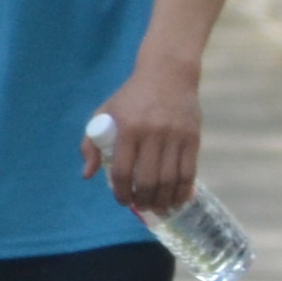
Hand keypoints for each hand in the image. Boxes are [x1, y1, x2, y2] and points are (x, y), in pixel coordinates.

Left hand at [86, 57, 205, 212]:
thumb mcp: (105, 112)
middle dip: (143, 200)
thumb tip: (88, 174)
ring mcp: (175, 137)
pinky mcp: (193, 138)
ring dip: (163, 199)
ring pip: (170, 180)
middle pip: (147, 179)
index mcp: (127, 129)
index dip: (121, 191)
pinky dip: (183, 190)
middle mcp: (152, 134)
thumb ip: (91, 143)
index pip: (122, 170)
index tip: (122, 200)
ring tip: (158, 206)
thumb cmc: (132, 96)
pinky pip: (189, 172)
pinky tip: (177, 198)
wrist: (168, 74)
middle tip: (140, 205)